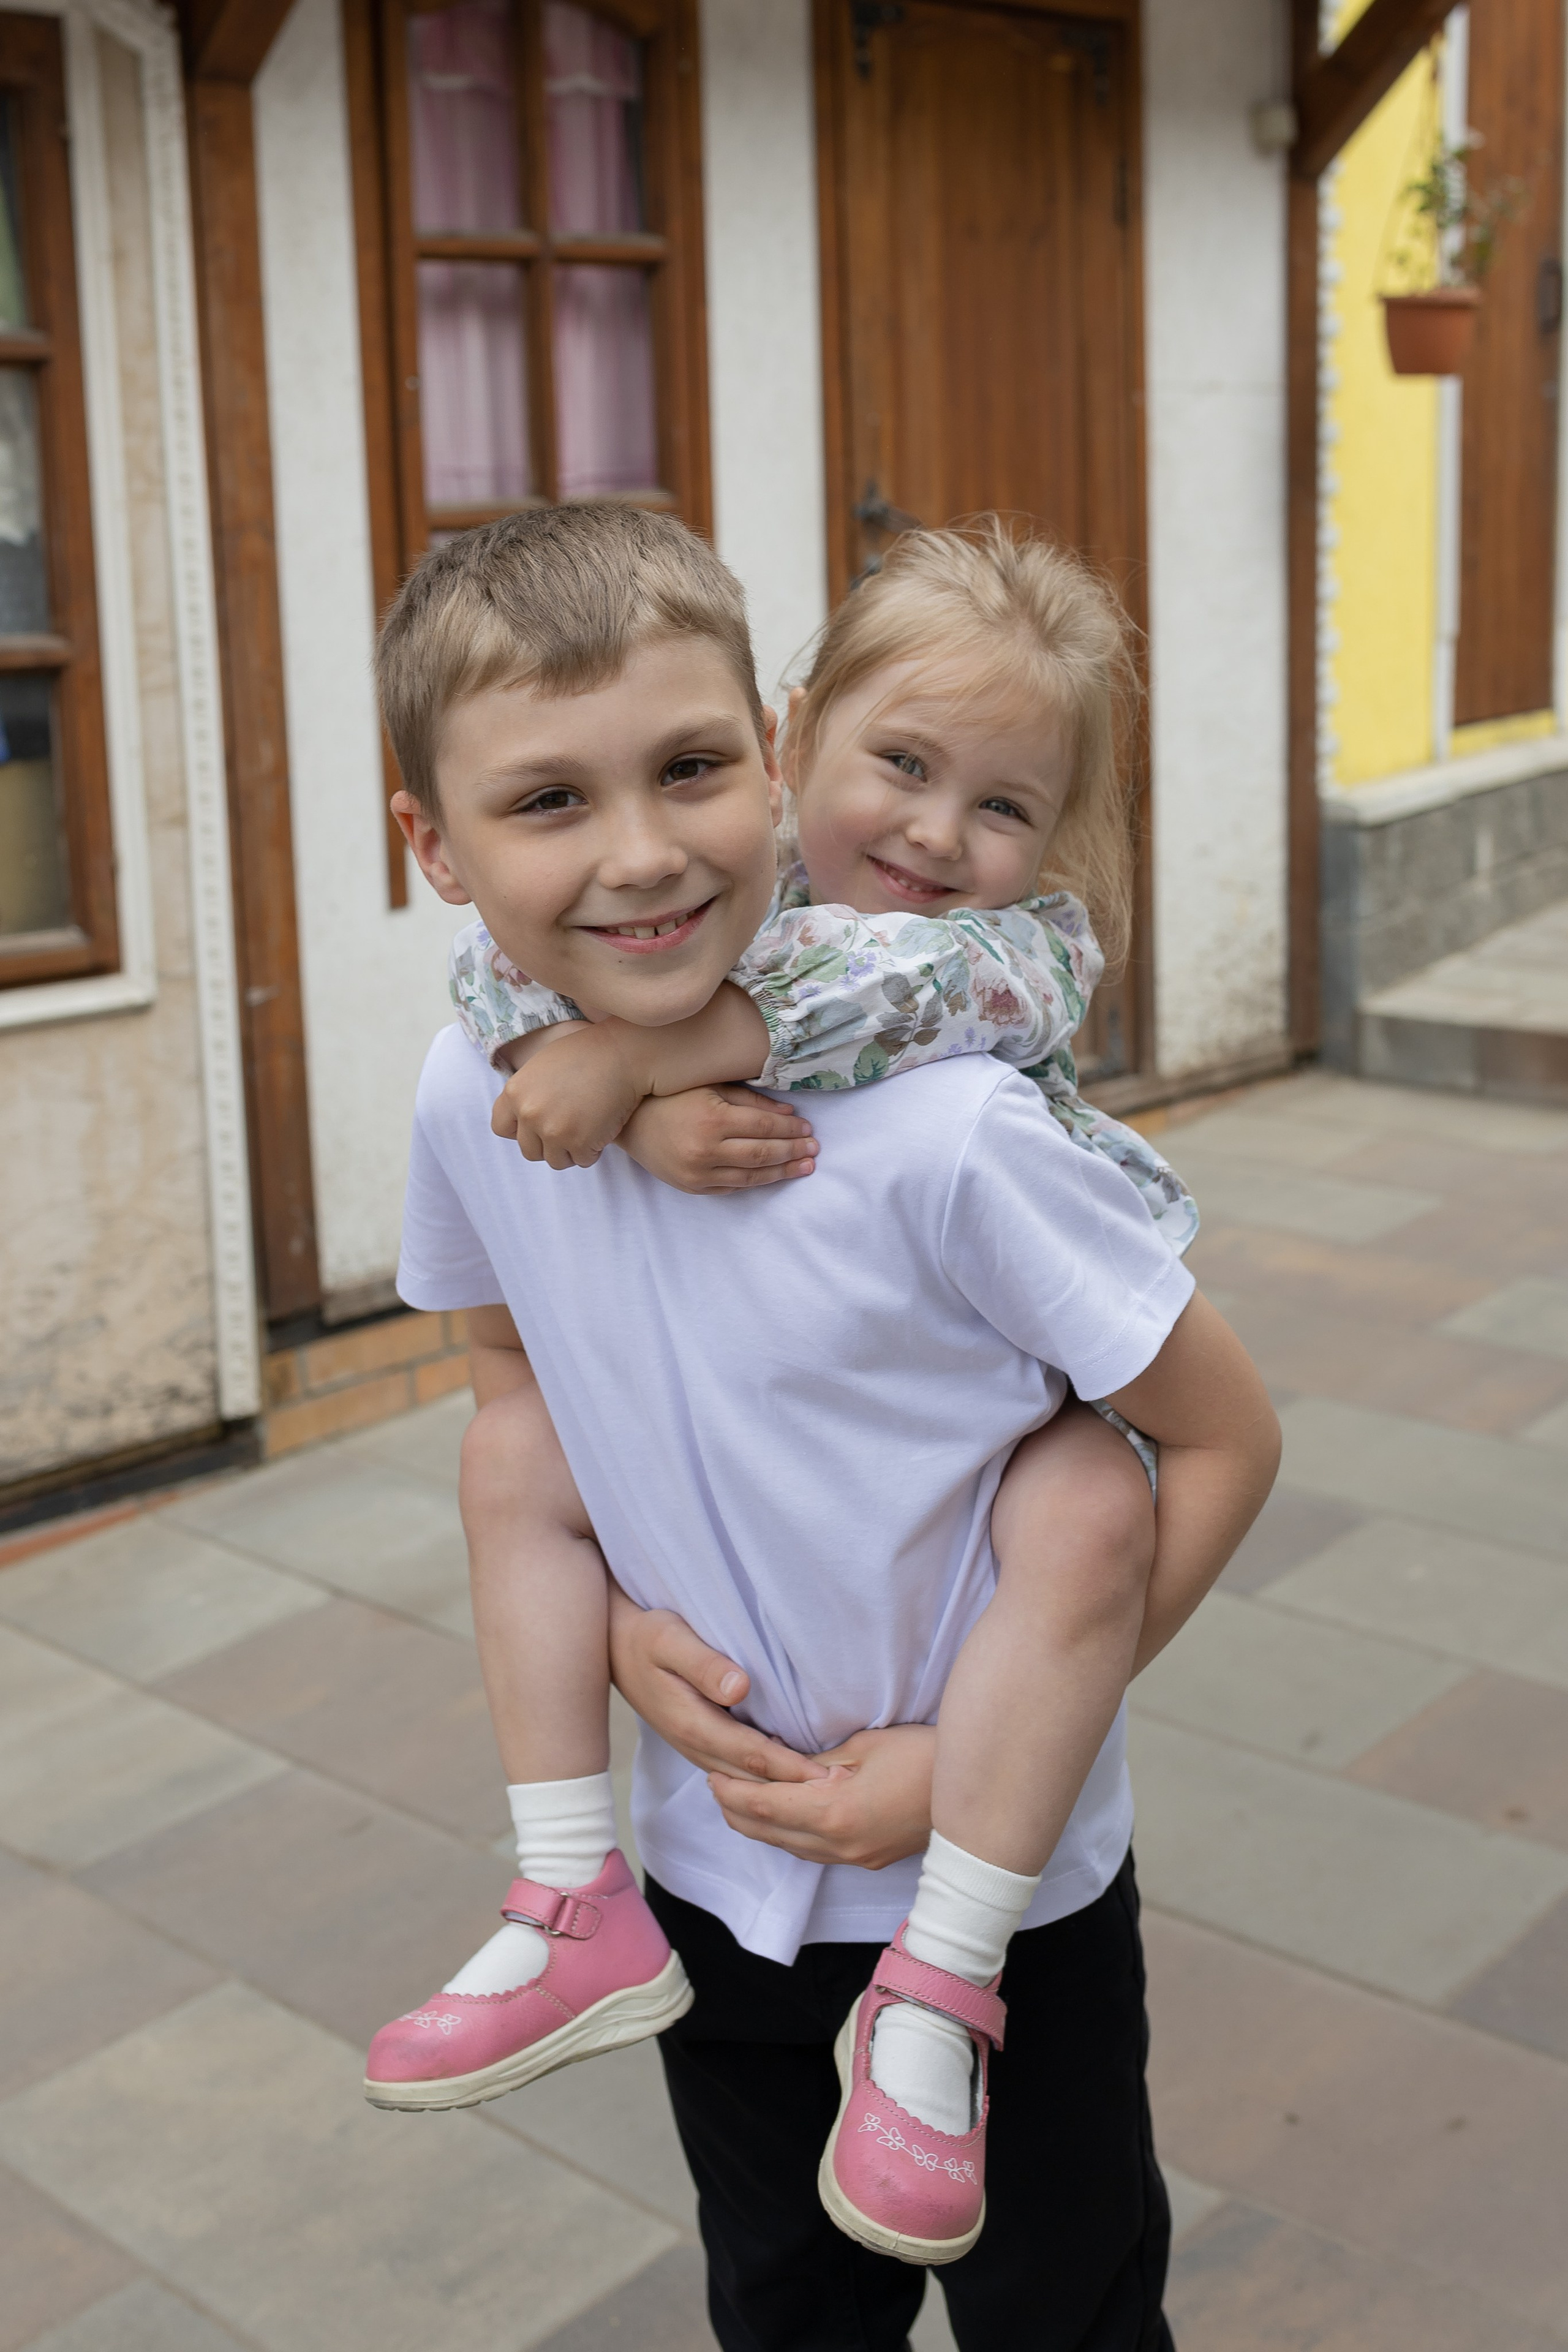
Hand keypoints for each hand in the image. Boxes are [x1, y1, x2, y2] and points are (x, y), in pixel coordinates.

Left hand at [490, 1024, 642, 1169]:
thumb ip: (527, 1094)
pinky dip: (593, 1151)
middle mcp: (529, 1113)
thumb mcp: (541, 1067)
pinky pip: (582, 1160)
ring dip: (571, 1151)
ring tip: (587, 1130)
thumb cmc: (587, 1055)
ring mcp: (553, 1130)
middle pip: (529, 1151)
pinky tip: (602, 1129)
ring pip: (555, 1161)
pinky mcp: (580, 1143)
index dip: (521, 1129)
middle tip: (570, 1129)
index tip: (539, 1124)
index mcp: (514, 1092)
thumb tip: (522, 1121)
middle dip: (549, 1144)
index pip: (501, 1128)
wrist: (623, 1054)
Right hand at [607, 1592, 824, 1784]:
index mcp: (691, 1723)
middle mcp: (693, 1744)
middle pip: (751, 1777)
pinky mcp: (699, 1741)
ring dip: (780, 1787)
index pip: (751, 1754)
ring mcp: (695, 1747)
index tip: (826, 1778)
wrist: (614, 1646)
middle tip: (839, 1795)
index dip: (790, 1768)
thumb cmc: (647, 1636)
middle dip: (793, 1788)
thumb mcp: (670, 1638)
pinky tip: (790, 1777)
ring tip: (823, 1793)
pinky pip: (735, 1768)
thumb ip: (703, 1663)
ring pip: (743, 1778)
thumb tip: (739, 1688)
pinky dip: (763, 1777)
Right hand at [618, 1086, 818, 1193]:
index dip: (790, 1131)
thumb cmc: (671, 1096)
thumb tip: (789, 1116)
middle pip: (762, 1154)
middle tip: (815, 1150)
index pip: (764, 1128)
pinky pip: (731, 1188)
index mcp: (713, 1119)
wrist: (629, 1122)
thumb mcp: (711, 1087)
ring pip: (751, 1177)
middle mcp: (706, 1150)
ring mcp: (698, 1173)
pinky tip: (772, 1175)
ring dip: (781, 1172)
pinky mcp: (692, 1187)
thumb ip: (751, 1101)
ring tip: (804, 1167)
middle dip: (793, 1152)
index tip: (809, 1129)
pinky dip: (755, 1182)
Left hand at [710, 1724, 936, 1869]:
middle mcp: (839, 1845)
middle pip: (769, 1833)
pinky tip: (784, 1818)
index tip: (711, 1773)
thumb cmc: (925, 1756)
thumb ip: (822, 1762)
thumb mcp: (867, 1746)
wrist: (978, 1792)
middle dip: (736, 1810)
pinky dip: (789, 1835)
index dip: (732, 1791)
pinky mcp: (868, 1859)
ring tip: (739, 1800)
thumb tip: (792, 1768)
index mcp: (833, 1813)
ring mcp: (855, 1857)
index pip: (764, 1806)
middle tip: (715, 1784)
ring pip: (790, 1848)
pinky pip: (814, 1852)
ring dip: (761, 1826)